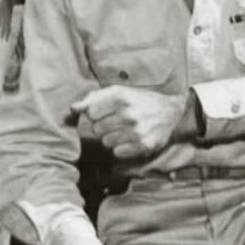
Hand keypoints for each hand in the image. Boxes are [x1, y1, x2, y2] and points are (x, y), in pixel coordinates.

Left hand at [71, 85, 190, 159]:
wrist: (171, 113)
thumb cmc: (139, 101)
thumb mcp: (118, 92)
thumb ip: (93, 98)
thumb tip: (73, 108)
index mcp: (121, 97)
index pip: (90, 112)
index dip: (95, 114)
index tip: (104, 113)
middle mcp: (128, 114)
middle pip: (96, 129)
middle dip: (103, 126)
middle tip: (116, 122)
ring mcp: (137, 131)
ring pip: (105, 142)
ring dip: (111, 138)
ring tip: (123, 131)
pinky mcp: (144, 146)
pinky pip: (117, 153)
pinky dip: (121, 148)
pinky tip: (129, 140)